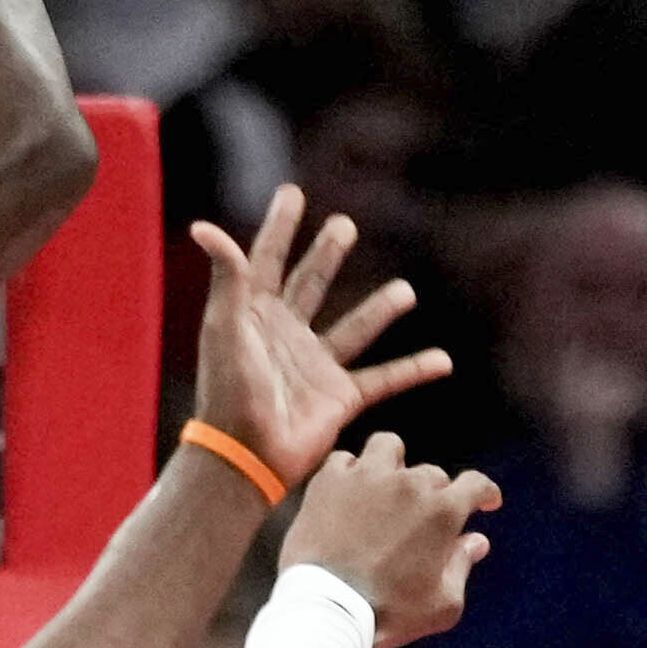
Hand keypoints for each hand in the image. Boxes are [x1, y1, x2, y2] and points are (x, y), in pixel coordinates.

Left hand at [188, 187, 451, 490]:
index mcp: (256, 316)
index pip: (268, 260)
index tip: (292, 193)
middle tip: (344, 225)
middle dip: (327, 254)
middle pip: (311, 284)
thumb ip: (227, 278)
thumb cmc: (229, 392)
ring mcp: (316, 366)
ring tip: (405, 291)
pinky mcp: (340, 397)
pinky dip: (414, 370)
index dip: (280, 227)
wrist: (246, 454)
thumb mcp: (225, 328)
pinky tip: (442, 360)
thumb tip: (204, 228)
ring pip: (355, 328)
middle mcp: (287, 336)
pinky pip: (384, 379)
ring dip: (379, 310)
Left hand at [282, 436, 498, 647]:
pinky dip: (349, 473)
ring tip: (385, 485)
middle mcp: (408, 484)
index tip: (485, 501)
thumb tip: (476, 541)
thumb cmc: (390, 614)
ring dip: (392, 464)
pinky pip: (344, 460)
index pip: (476, 484)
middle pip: (432, 474)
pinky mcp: (329, 481)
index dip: (484, 492)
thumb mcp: (442, 605)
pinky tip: (348, 492)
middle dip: (433, 494)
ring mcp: (367, 477)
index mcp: (442, 512)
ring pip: (388, 447)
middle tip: (419, 518)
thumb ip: (462, 567)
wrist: (327, 611)